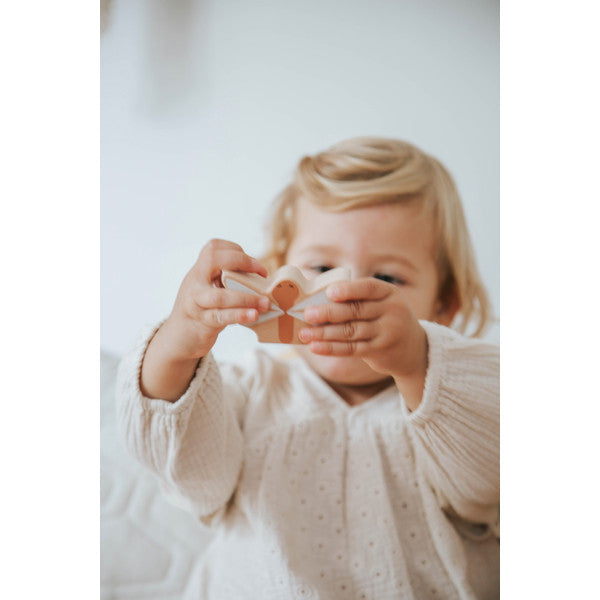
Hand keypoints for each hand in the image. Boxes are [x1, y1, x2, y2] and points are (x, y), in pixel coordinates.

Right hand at [161, 239, 269, 359]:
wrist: (181, 335)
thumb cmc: (203, 309)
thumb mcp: (209, 288)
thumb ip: (226, 280)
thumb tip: (260, 279)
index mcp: (198, 271)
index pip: (213, 248)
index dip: (236, 250)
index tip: (255, 265)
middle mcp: (195, 282)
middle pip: (213, 260)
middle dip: (241, 261)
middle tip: (261, 273)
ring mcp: (195, 302)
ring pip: (220, 295)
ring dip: (246, 298)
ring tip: (265, 302)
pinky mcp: (202, 321)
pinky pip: (221, 316)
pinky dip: (239, 315)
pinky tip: (253, 315)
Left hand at [298, 278, 427, 408]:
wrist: (413, 349)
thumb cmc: (385, 319)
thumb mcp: (381, 304)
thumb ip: (357, 300)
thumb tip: (317, 300)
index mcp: (389, 293)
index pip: (368, 288)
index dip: (349, 290)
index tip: (329, 292)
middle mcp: (391, 311)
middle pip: (355, 311)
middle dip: (328, 313)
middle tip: (307, 314)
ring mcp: (387, 332)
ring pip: (350, 331)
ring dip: (324, 333)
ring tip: (304, 333)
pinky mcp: (379, 350)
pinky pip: (351, 348)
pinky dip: (331, 347)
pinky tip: (315, 346)